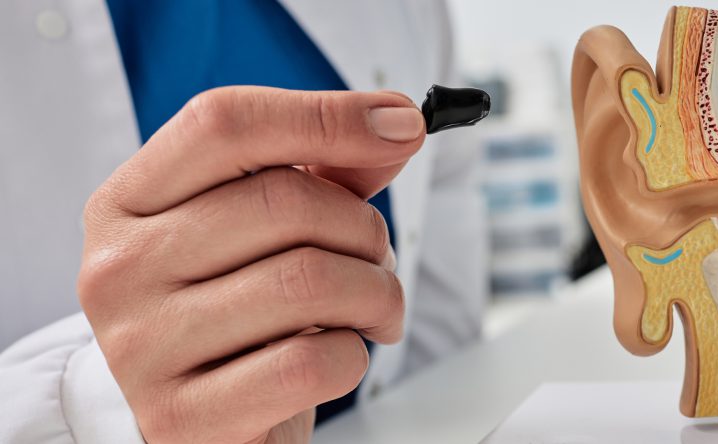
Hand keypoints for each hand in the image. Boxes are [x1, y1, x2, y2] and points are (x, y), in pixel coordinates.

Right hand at [77, 86, 424, 442]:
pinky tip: (339, 356)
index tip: (403, 125)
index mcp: (130, 201)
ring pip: (308, 282)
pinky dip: (354, 356)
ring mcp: (142, 345)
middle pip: (283, 201)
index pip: (224, 123)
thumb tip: (396, 125)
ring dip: (375, 293)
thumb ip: (327, 171)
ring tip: (372, 310)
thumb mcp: (269, 232)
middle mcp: (120, 267)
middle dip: (365, 229)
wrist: (203, 425)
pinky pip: (311, 363)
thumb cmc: (240, 316)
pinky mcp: (182, 416)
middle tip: (377, 258)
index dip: (327, 116)